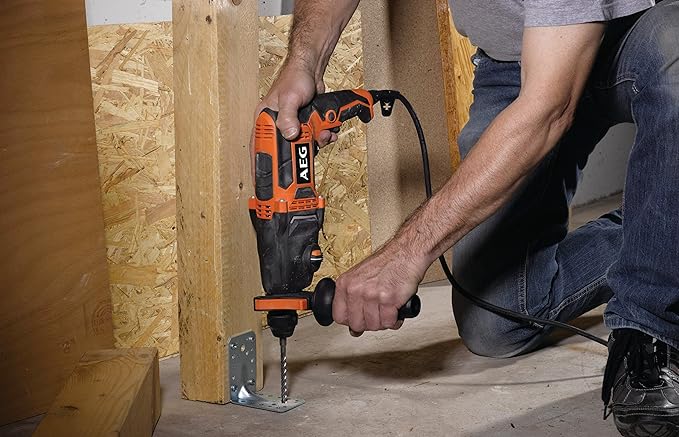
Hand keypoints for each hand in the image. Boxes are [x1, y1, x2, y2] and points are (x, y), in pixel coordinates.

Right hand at [250, 64, 336, 178]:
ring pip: (302, 145)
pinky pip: (313, 138)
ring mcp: (291, 126)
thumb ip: (288, 117)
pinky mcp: (305, 124)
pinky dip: (323, 137)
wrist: (312, 68)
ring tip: (322, 135)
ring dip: (315, 143)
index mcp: (264, 120)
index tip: (264, 180)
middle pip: (284, 150)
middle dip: (299, 153)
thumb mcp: (290, 98)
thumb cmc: (294, 77)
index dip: (260, 165)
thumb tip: (290, 134)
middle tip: (308, 154)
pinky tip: (328, 131)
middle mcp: (276, 125)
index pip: (259, 147)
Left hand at [332, 239, 427, 336]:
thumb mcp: (360, 276)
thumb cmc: (386, 264)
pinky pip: (389, 323)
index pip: (339, 316)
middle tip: (376, 315)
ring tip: (387, 311)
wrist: (405, 254)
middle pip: (357, 324)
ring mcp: (372, 295)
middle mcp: (356, 289)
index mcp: (345, 284)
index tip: (358, 319)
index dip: (350, 321)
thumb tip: (352, 327)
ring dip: (383, 322)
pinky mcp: (389, 300)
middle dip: (369, 324)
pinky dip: (394, 320)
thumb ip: (353, 299)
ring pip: (374, 325)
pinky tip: (395, 311)